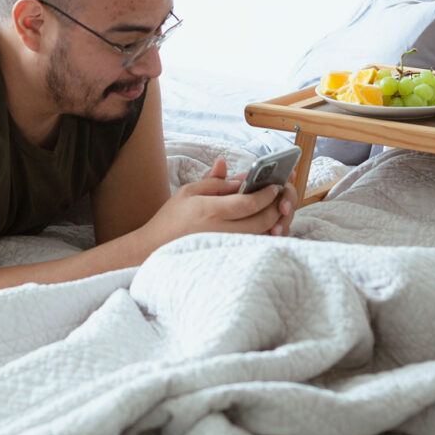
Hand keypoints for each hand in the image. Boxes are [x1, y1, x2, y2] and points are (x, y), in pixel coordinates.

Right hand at [141, 158, 292, 248]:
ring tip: (275, 209)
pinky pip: (253, 246)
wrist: (155, 248)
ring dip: (273, 222)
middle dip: (276, 207)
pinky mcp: (227, 257)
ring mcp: (225, 247)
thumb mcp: (188, 192)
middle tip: (280, 197)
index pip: (248, 203)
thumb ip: (215, 181)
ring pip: (261, 235)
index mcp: (210, 211)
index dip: (266, 194)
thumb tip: (241, 177)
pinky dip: (264, 235)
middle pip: (261, 221)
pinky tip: (266, 226)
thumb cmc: (171, 218)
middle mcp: (220, 231)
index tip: (274, 186)